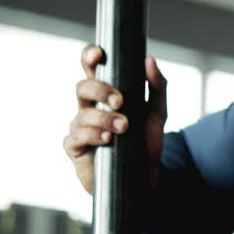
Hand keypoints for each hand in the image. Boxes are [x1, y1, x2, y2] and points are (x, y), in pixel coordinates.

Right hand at [63, 44, 168, 194]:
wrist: (145, 178)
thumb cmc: (145, 143)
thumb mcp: (158, 113)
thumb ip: (157, 86)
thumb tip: (149, 60)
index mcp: (105, 95)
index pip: (91, 69)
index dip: (89, 56)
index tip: (98, 55)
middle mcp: (89, 107)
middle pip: (82, 87)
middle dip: (100, 90)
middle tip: (120, 102)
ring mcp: (80, 127)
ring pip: (82, 113)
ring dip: (104, 118)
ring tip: (124, 127)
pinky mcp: (75, 148)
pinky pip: (76, 136)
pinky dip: (92, 135)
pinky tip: (107, 140)